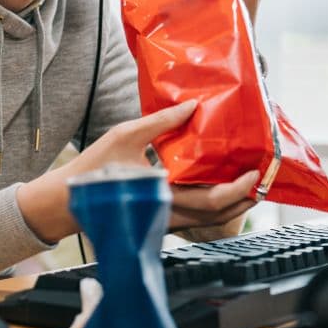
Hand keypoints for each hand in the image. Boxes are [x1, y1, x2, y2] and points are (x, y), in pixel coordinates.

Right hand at [16, 100, 258, 241]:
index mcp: (162, 197)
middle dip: (245, 200)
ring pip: (209, 220)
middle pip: (219, 216)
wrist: (66, 201)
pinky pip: (195, 217)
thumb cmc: (92, 169)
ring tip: (248, 182)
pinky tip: (220, 185)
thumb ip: (161, 122)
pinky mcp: (160, 219)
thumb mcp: (124, 136)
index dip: (237, 190)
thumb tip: (192, 107)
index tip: (252, 174)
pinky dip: (214, 205)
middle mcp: (168, 214)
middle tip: (261, 178)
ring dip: (233, 204)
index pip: (211, 202)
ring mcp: (165, 220)